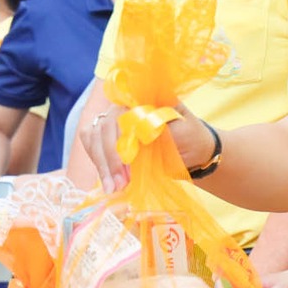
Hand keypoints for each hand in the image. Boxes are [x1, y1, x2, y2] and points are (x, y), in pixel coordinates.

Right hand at [80, 102, 208, 194]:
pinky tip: (108, 182)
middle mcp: (124, 107)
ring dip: (101, 164)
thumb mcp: (182, 129)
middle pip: (103, 127)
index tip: (127, 164)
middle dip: (109, 158)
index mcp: (142, 99)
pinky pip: (93, 147)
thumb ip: (162, 125)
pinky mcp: (110, 140)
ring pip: (93, 138)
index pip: (119, 114)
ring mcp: (115, 122)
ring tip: (113, 188)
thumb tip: (144, 124)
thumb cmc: (191, 136)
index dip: (117, 140)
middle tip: (120, 184)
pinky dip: (98, 164)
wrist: (194, 151)